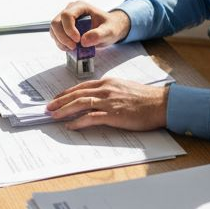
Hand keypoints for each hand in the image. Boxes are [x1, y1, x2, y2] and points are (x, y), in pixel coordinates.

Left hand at [46, 78, 168, 131]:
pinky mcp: (113, 114)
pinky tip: (71, 125)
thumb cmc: (146, 98)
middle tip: (49, 107)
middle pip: (77, 94)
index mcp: (109, 82)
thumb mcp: (125, 88)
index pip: (82, 86)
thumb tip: (100, 98)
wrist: (160, 103)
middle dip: (60, 101)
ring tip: (54, 116)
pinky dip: (78, 121)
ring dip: (64, 110)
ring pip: (80, 103)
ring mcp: (109, 102)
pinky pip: (91, 117)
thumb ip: (111, 91)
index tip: (57, 98)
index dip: (67, 92)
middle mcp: (106, 90)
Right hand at [49, 2, 129, 51]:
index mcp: (81, 6)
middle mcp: (70, 10)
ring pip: (54, 29)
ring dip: (60, 41)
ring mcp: (65, 18)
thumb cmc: (111, 27)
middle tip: (74, 47)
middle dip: (63, 37)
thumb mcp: (109, 31)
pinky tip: (70, 48)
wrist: (109, 29)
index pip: (67, 15)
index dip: (69, 29)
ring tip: (72, 48)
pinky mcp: (63, 27)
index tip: (78, 40)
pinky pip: (55, 35)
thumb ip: (99, 35)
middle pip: (56, 22)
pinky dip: (60, 43)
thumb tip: (83, 41)